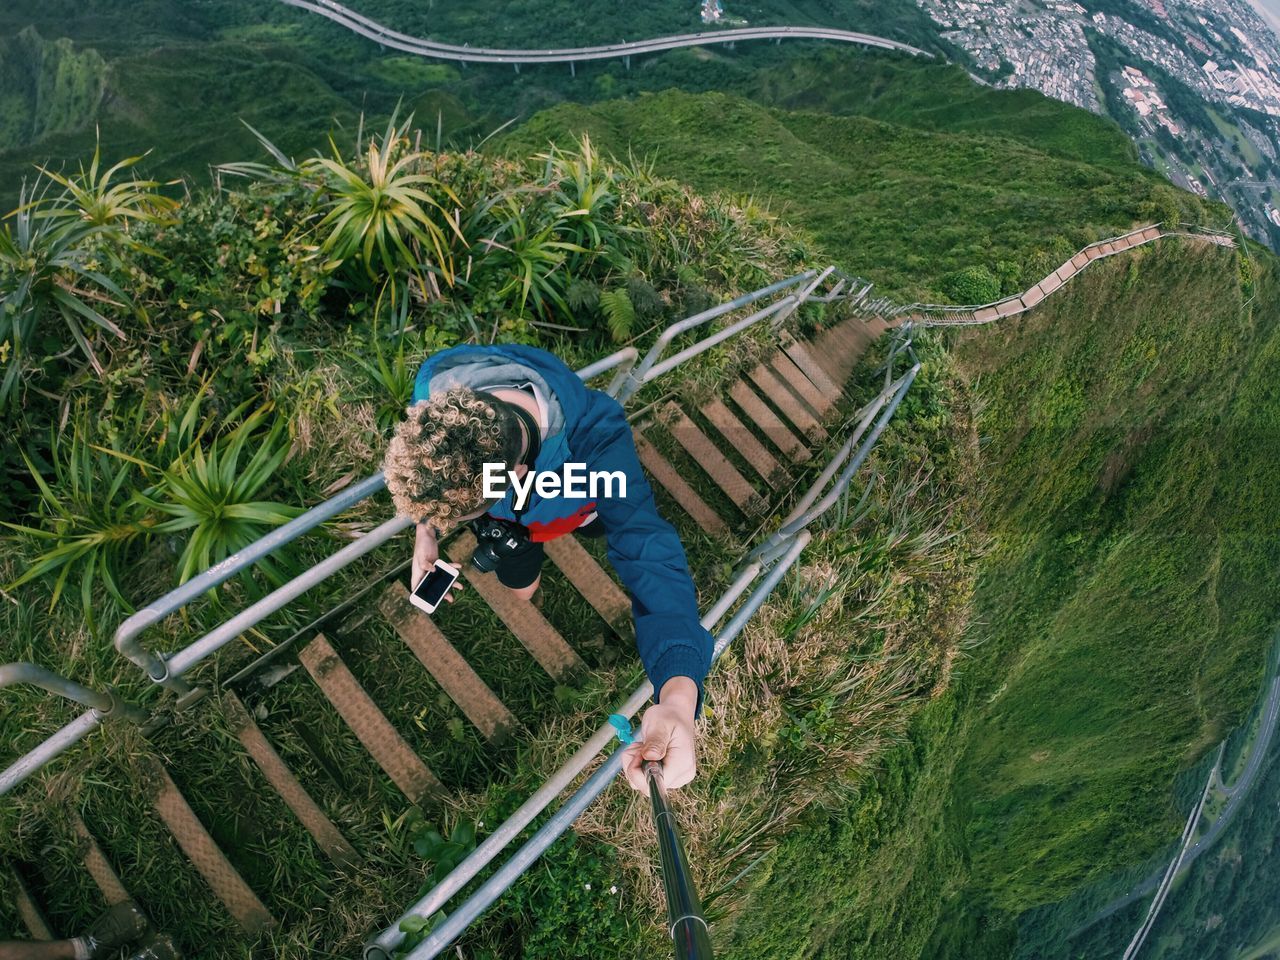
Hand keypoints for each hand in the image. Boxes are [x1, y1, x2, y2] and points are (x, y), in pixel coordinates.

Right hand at [411, 522, 463, 604]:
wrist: (426, 534)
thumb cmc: (421, 544)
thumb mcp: (421, 554)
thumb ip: (424, 564)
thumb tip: (432, 571)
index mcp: (417, 573)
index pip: (417, 587)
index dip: (420, 596)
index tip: (428, 603)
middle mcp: (424, 572)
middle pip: (432, 586)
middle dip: (441, 593)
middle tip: (450, 599)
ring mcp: (431, 568)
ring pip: (441, 578)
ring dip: (450, 582)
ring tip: (460, 587)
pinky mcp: (437, 563)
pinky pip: (446, 568)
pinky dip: (452, 567)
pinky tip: (458, 566)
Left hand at [622, 677, 698, 792]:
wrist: (677, 715)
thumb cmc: (668, 717)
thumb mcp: (659, 724)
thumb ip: (655, 741)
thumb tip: (649, 757)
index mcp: (682, 764)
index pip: (655, 783)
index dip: (638, 772)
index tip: (638, 752)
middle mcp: (682, 776)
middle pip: (647, 786)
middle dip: (635, 766)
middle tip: (639, 746)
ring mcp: (676, 778)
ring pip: (643, 784)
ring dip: (635, 765)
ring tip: (644, 746)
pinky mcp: (669, 778)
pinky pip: (646, 779)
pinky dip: (639, 767)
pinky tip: (646, 752)